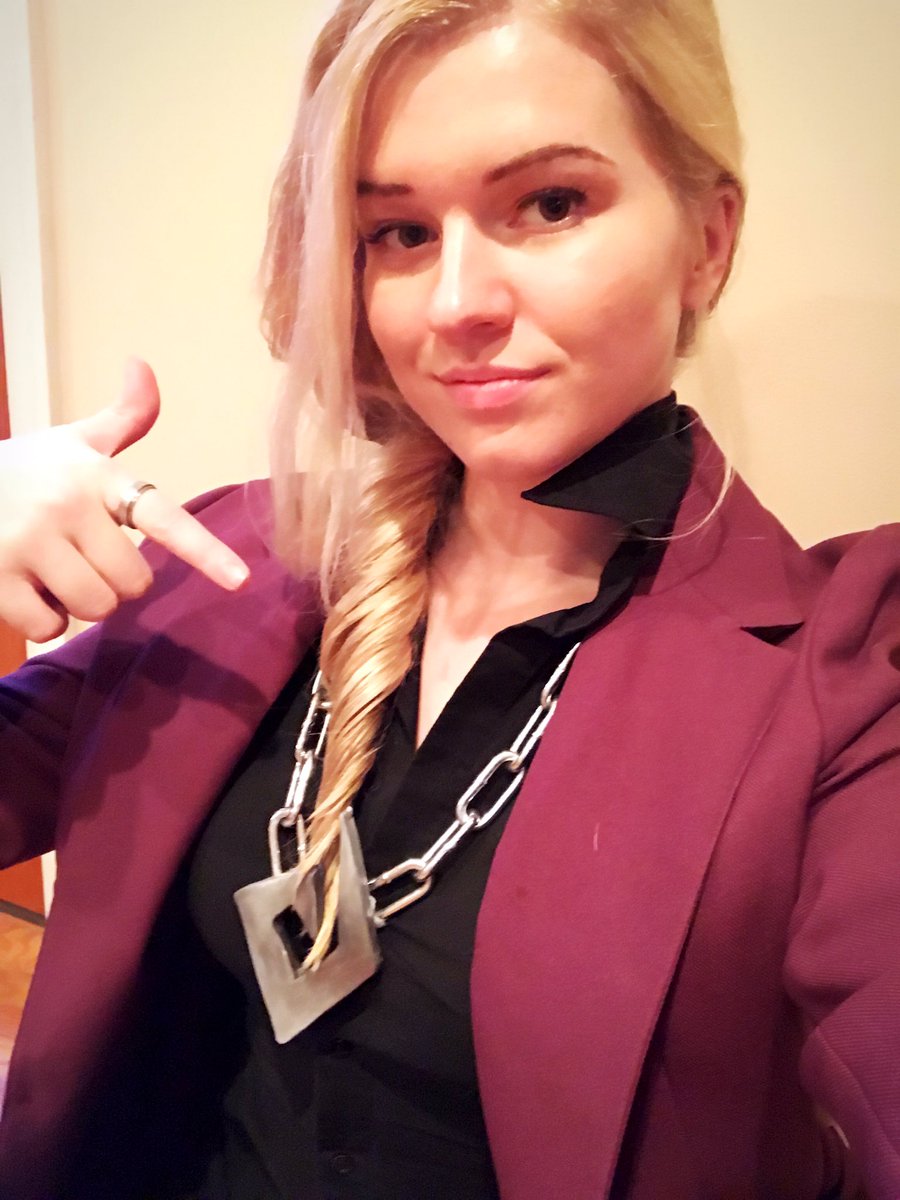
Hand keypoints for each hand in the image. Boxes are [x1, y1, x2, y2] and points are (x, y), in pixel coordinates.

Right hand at [0, 359, 249, 642]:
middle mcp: (65, 506)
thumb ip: (121, 418)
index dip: (204, 551)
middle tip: (77, 555)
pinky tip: (19, 587)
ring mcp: (26, 542)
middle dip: (113, 581)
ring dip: (78, 603)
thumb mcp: (70, 442)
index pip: (161, 517)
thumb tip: (143, 365)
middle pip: (133, 583)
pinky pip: (49, 628)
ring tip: (49, 570)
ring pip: (96, 608)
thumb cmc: (20, 470)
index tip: (241, 580)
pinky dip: (41, 621)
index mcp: (95, 475)